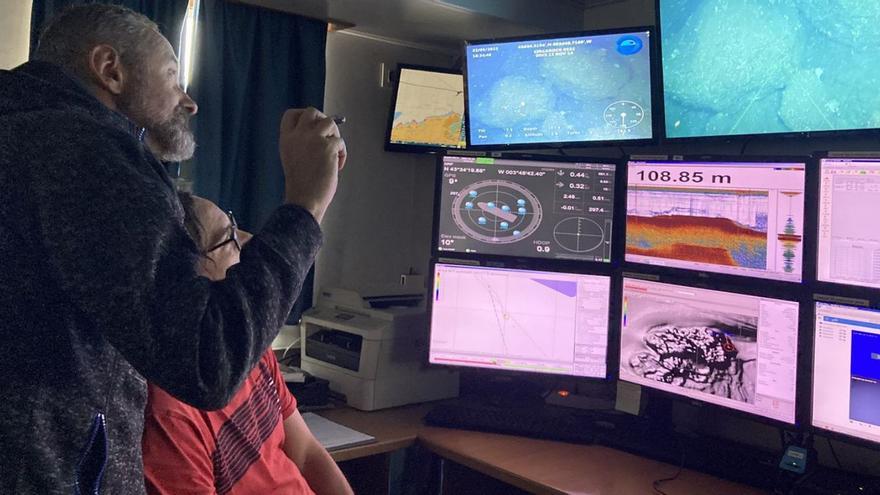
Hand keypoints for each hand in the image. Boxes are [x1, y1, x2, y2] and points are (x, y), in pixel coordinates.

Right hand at [279, 107, 346, 222]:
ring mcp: (312, 139)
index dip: (303, 116)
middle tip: (327, 136)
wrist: (304, 200)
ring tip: (333, 152)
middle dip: (322, 120)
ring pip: (329, 122)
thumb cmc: (301, 185)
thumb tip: (320, 133)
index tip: (312, 126)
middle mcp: (298, 135)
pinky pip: (340, 141)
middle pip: (311, 111)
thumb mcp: (293, 158)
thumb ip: (302, 143)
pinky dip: (342, 153)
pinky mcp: (327, 147)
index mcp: (286, 139)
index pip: (291, 115)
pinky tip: (337, 166)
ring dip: (334, 135)